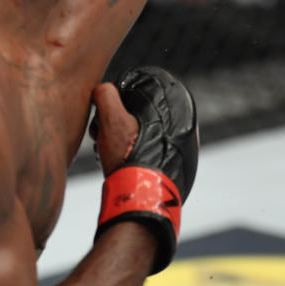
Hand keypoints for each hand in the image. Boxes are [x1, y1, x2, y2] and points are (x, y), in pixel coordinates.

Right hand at [92, 66, 199, 274]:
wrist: (144, 197)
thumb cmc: (129, 155)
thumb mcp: (112, 118)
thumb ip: (106, 95)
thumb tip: (103, 88)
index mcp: (175, 104)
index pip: (138, 90)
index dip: (114, 101)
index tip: (101, 117)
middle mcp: (184, 122)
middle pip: (138, 113)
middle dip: (114, 122)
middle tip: (100, 136)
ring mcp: (182, 144)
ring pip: (141, 131)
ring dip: (120, 139)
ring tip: (106, 152)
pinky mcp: (176, 163)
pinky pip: (148, 149)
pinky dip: (133, 153)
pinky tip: (119, 164)